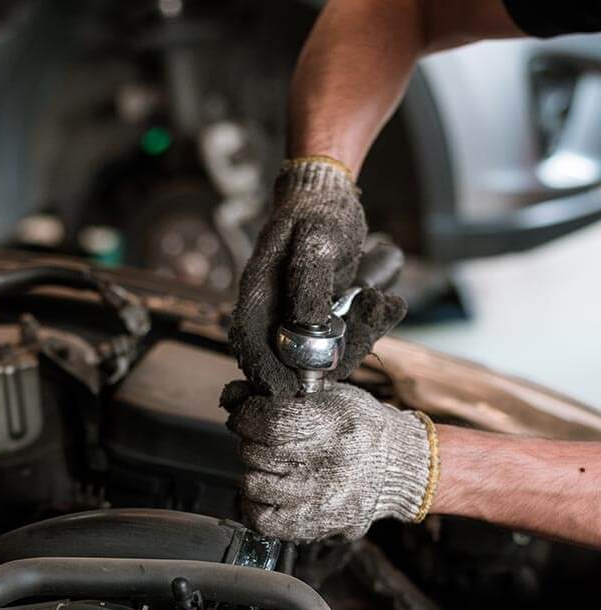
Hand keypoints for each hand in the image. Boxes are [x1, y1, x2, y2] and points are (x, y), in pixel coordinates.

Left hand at [222, 379, 436, 541]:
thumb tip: (233, 396)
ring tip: (274, 465)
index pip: (270, 423)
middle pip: (257, 453)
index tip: (247, 414)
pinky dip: (256, 503)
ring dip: (255, 471)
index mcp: (333, 427)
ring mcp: (319, 501)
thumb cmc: (363, 428)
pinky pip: (262, 519)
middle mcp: (327, 467)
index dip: (248, 416)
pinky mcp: (314, 526)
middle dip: (253, 441)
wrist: (398, 468)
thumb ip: (283, 395)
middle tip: (269, 440)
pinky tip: (270, 491)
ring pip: (253, 484)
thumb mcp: (331, 396)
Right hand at [230, 158, 405, 394]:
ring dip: (357, 340)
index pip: (249, 343)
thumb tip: (309, 325)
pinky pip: (342, 339)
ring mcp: (297, 317)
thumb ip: (310, 281)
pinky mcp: (321, 317)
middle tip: (362, 336)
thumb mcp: (317, 238)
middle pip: (287, 359)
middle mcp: (274, 311)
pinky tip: (388, 303)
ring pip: (321, 354)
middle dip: (328, 360)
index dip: (264, 371)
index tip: (291, 387)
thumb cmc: (318, 211)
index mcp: (258, 293)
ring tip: (383, 303)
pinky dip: (367, 328)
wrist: (329, 193)